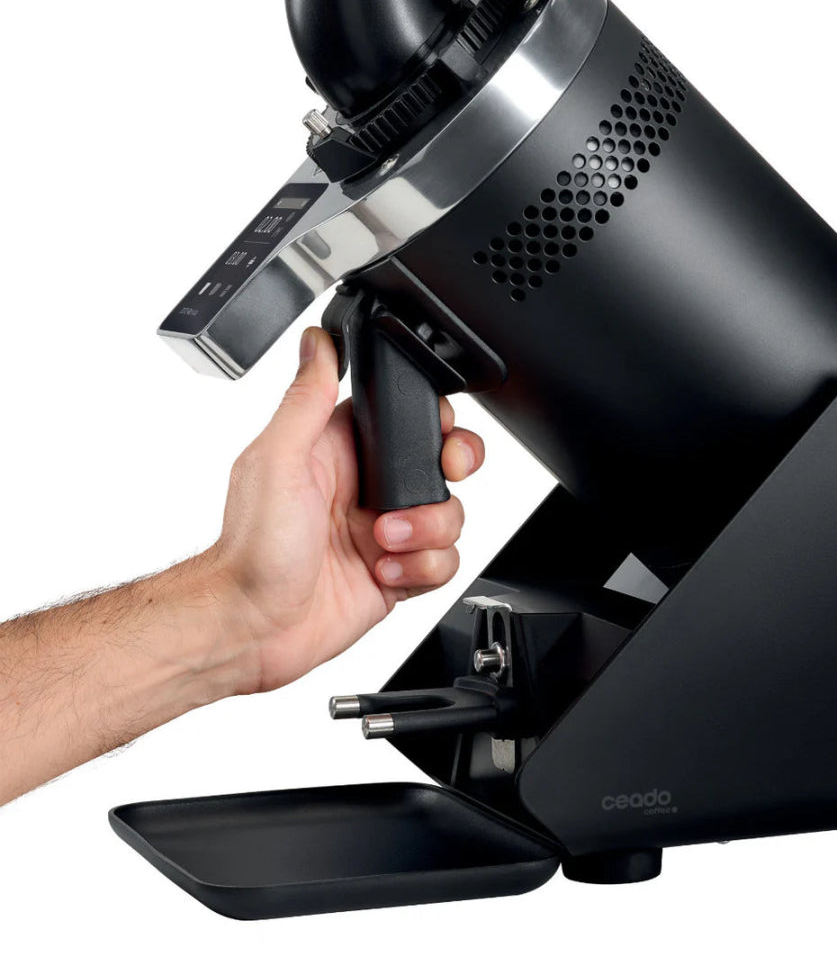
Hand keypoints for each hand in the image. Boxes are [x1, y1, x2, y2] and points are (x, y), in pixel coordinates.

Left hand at [212, 327, 484, 693]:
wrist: (253, 629)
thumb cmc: (252, 549)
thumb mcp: (277, 460)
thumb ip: (305, 398)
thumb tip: (317, 341)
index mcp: (339, 450)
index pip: (408, 418)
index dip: (435, 423)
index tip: (437, 439)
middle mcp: (365, 487)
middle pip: (443, 465)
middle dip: (449, 479)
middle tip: (427, 492)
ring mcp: (382, 531)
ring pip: (450, 516)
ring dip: (427, 533)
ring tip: (383, 543)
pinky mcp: (394, 573)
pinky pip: (442, 563)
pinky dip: (422, 569)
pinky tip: (383, 573)